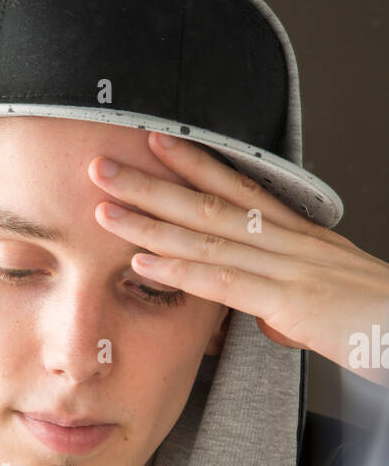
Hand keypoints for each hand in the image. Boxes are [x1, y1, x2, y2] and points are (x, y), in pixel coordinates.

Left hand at [90, 132, 388, 386]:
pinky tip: (142, 262)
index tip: (155, 142)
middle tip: (104, 166)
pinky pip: (224, 281)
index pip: (238, 189)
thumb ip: (288, 305)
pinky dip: (178, 271)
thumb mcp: (326, 306)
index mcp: (299, 238)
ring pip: (208, 236)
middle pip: (210, 203)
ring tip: (105, 210)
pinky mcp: (291, 300)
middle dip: (152, 183)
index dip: (194, 163)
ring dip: (150, 221)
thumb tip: (263, 315)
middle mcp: (291, 242)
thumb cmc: (378, 323)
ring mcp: (289, 267)